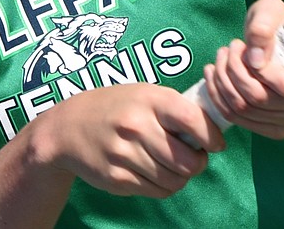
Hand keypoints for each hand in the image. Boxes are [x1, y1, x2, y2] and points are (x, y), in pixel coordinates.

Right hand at [33, 83, 225, 197]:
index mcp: (150, 100)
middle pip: (187, 160)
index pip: (194, 121)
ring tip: (177, 166)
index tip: (217, 143)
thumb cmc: (116, 107)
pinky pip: (156, 191)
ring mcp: (125, 155)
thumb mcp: (144, 93)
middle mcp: (137, 126)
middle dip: (199, 163)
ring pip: (174, 180)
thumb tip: (210, 130)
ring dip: (182, 177)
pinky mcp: (116, 178)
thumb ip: (174, 108)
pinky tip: (157, 173)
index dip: (212, 137)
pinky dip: (164, 186)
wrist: (67, 128)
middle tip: (197, 158)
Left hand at [201, 0, 283, 139]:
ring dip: (223, 86)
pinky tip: (216, 81)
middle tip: (224, 50)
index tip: (241, 46)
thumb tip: (254, 59)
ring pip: (249, 113)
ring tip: (218, 62)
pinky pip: (246, 123)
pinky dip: (223, 103)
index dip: (258, 70)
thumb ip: (264, 26)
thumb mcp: (273, 11)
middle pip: (263, 101)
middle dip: (233, 73)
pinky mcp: (280, 128)